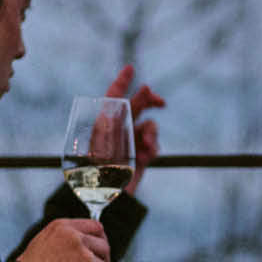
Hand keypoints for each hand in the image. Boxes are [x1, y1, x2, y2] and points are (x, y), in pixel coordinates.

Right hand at [15, 218, 111, 261]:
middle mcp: (75, 238)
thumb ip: (66, 240)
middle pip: (103, 245)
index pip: (94, 226)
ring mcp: (85, 255)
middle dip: (102, 259)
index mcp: (62, 227)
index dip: (99, 239)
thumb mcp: (42, 244)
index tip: (100, 247)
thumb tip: (85, 247)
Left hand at [103, 64, 165, 192]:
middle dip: (150, 101)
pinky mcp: (140, 156)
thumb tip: (147, 86)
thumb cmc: (99, 160)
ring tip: (147, 146)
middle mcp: (118, 128)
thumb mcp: (112, 129)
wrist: (104, 193)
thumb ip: (131, 108)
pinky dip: (153, 148)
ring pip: (149, 125)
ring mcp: (130, 142)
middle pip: (137, 105)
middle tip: (161, 103)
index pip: (114, 94)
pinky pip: (153, 144)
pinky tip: (147, 157)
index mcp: (104, 119)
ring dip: (152, 132)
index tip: (130, 68)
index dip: (122, 80)